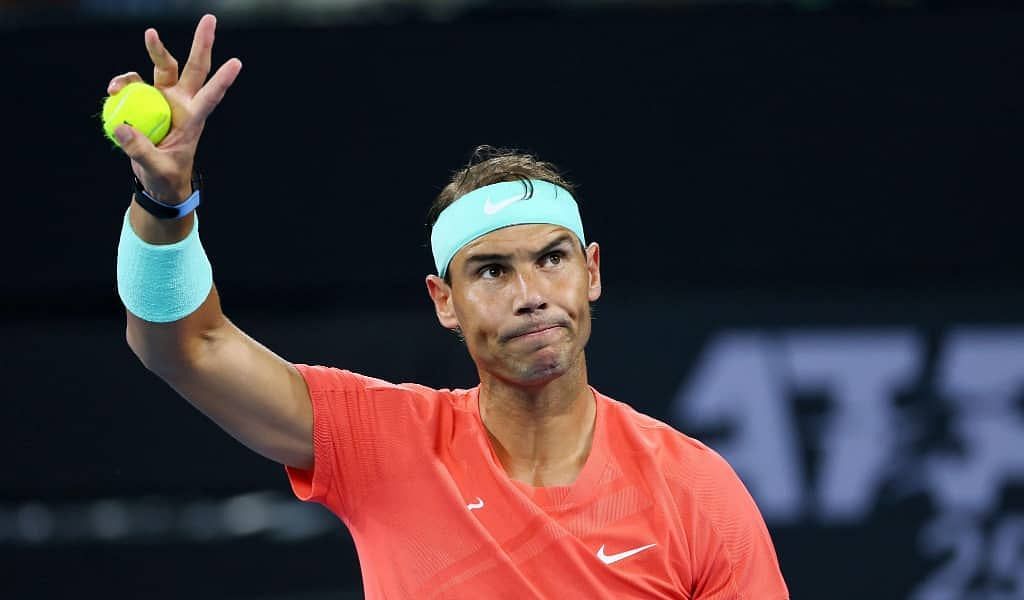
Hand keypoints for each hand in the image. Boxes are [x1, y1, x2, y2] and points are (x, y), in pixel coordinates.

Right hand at [108, 13, 240, 204]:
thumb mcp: (157, 168)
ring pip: (162, 67)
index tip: (237, 63)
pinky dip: (123, 82)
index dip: (223, 80)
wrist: (157, 180)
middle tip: (209, 19)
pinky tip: (112, 90)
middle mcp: (181, 103)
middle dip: (202, 43)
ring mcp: (164, 99)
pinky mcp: (147, 101)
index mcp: (193, 119)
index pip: (211, 97)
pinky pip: (134, 84)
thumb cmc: (166, 175)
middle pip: (194, 68)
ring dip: (157, 49)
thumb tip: (122, 127)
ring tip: (151, 34)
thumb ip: (140, 150)